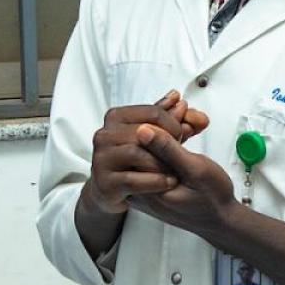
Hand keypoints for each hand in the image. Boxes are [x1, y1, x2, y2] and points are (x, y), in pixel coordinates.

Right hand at [80, 91, 211, 214]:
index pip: (154, 112)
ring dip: (163, 164)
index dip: (175, 124)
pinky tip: (170, 182)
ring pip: (137, 154)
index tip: (183, 136)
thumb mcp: (156, 135)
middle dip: (169, 144)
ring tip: (176, 171)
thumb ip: (169, 117)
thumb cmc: (136, 159)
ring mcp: (101, 159)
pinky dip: (156, 181)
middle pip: (145, 132)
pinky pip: (133, 180)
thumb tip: (177, 96)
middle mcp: (104, 135)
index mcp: (116, 117)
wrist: (111, 189)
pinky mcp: (104, 183)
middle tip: (182, 155)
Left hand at [127, 121, 241, 238]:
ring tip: (194, 122)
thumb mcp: (195, 171)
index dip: (162, 122)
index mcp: (144, 188)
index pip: (139, 142)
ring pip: (151, 145)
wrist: (221, 218)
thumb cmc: (212, 198)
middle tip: (192, 117)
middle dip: (168, 122)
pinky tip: (186, 130)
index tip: (183, 113)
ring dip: (171, 128)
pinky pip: (156, 154)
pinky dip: (171, 140)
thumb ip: (168, 151)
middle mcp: (139, 186)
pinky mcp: (153, 180)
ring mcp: (145, 184)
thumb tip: (141, 130)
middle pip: (144, 142)